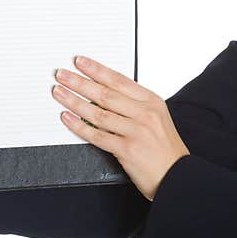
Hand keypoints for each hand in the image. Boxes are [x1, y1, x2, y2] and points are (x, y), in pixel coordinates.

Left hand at [52, 55, 189, 201]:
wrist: (177, 175)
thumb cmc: (165, 148)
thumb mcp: (157, 118)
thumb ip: (135, 105)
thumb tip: (103, 94)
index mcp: (152, 101)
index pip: (119, 80)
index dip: (97, 70)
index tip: (81, 62)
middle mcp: (145, 113)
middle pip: (105, 93)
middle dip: (80, 82)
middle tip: (62, 75)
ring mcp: (136, 131)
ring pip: (98, 112)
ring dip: (74, 101)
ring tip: (59, 93)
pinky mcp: (127, 149)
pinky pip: (97, 135)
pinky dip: (78, 126)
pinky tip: (67, 118)